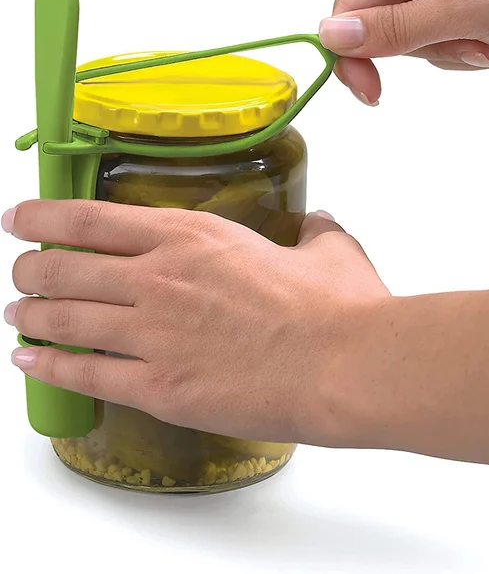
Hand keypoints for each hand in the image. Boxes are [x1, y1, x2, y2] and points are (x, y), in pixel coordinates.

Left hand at [5, 200, 388, 443]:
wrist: (343, 365)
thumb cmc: (336, 309)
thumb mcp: (328, 250)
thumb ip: (313, 232)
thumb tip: (318, 226)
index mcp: (194, 237)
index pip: (92, 218)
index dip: (45, 215)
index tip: (22, 217)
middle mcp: (160, 279)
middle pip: (65, 268)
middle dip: (32, 268)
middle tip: (22, 271)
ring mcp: (154, 335)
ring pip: (65, 319)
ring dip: (33, 314)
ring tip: (17, 314)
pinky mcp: (160, 387)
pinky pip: (84, 375)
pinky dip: (48, 367)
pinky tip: (30, 361)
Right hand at [319, 0, 488, 103]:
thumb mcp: (463, 11)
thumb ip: (392, 27)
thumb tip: (329, 35)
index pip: (356, 4)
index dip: (355, 53)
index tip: (372, 95)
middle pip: (393, 27)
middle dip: (434, 52)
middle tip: (477, 46)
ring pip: (426, 41)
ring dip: (463, 55)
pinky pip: (456, 41)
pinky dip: (480, 53)